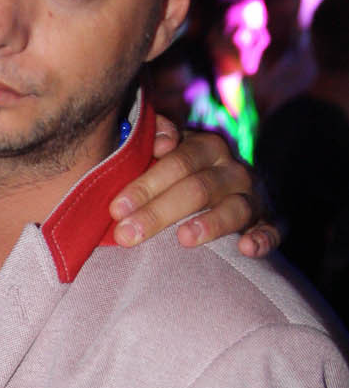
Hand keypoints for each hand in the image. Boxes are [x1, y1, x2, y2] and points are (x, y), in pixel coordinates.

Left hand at [109, 116, 278, 257]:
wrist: (238, 186)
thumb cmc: (187, 173)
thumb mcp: (171, 153)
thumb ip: (156, 138)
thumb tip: (160, 140)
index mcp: (207, 148)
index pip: (176, 162)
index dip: (146, 184)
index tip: (116, 209)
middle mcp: (233, 169)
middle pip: (198, 188)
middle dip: (159, 212)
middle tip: (127, 235)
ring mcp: (254, 196)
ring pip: (234, 208)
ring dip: (211, 224)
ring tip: (183, 238)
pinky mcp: (271, 222)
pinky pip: (271, 230)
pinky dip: (263, 238)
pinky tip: (247, 248)